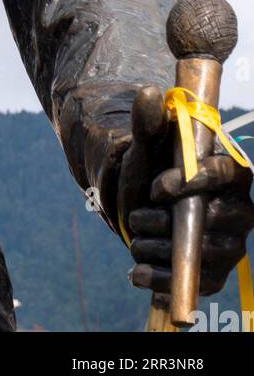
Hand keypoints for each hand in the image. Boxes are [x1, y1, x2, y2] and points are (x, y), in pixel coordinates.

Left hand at [117, 85, 253, 295]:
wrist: (146, 207)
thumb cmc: (153, 170)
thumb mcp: (147, 145)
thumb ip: (148, 121)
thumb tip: (149, 94)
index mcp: (232, 171)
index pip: (224, 173)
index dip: (191, 181)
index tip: (157, 187)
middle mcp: (241, 210)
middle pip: (210, 218)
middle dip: (168, 220)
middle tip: (136, 216)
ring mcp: (232, 246)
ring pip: (200, 252)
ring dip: (160, 247)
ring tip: (135, 237)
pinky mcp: (218, 275)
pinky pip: (194, 282)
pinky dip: (162, 279)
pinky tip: (137, 271)